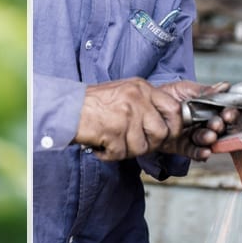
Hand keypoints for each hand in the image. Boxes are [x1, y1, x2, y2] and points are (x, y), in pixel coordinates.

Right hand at [75, 79, 238, 161]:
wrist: (67, 109)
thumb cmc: (93, 103)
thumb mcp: (125, 92)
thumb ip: (146, 103)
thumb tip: (167, 122)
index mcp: (141, 88)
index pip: (174, 108)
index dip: (175, 126)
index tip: (167, 134)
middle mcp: (136, 99)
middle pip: (162, 132)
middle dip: (151, 144)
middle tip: (134, 142)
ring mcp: (125, 115)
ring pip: (143, 147)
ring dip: (128, 150)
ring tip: (113, 141)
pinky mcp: (114, 131)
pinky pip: (122, 153)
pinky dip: (111, 154)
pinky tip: (103, 145)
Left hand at [152, 81, 239, 160]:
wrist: (146, 105)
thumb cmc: (168, 95)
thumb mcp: (186, 89)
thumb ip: (205, 91)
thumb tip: (224, 86)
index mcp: (208, 110)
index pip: (224, 113)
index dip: (229, 114)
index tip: (228, 113)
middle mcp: (203, 124)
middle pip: (218, 128)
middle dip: (219, 126)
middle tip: (217, 124)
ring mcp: (193, 136)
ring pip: (207, 141)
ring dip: (210, 139)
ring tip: (209, 136)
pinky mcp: (183, 147)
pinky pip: (194, 152)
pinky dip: (201, 153)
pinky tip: (205, 152)